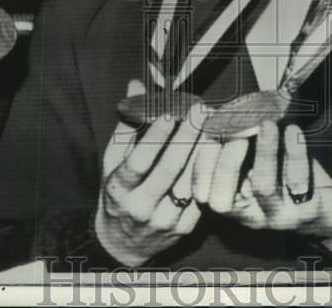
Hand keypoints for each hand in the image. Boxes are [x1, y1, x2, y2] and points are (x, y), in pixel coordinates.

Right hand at [94, 79, 206, 266]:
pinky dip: (211, 171)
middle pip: (169, 170)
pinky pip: (202, 195)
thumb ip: (126, 125)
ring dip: (205, 150)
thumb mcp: (112, 162)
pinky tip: (219, 148)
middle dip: (187, 137)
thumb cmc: (118, 194)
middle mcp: (141, 207)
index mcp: (119, 190)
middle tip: (201, 110)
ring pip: (190, 182)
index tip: (169, 112)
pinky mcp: (185, 229)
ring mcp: (165, 220)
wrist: (123, 246)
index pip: (138, 162)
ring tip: (214, 123)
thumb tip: (136, 86)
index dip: (154, 137)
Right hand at [193, 121, 331, 253]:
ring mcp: (279, 216)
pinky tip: (293, 131)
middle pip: (222, 201)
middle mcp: (252, 216)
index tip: (208, 134)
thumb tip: (222, 111)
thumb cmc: (290, 180)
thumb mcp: (261, 165)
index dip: (200, 166)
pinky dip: (294, 152)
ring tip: (267, 124)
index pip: (203, 194)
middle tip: (236, 136)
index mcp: (235, 204)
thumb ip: (242, 146)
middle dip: (224, 165)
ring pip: (263, 187)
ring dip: (263, 152)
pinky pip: (298, 182)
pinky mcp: (307, 211)